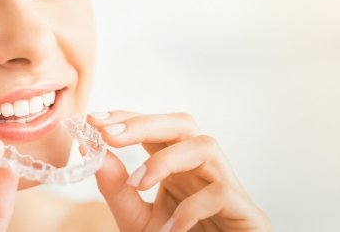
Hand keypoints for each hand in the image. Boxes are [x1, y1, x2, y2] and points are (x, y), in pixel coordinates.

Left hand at [87, 111, 269, 231]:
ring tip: (139, 184)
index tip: (94, 119)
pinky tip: (172, 226)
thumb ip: (116, 188)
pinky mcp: (247, 212)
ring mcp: (227, 187)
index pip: (154, 129)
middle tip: (108, 134)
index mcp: (176, 167)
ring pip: (206, 146)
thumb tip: (92, 149)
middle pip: (182, 124)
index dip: (126, 118)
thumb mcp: (136, 219)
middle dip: (143, 124)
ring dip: (166, 160)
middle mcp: (201, 169)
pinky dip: (192, 206)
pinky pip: (221, 192)